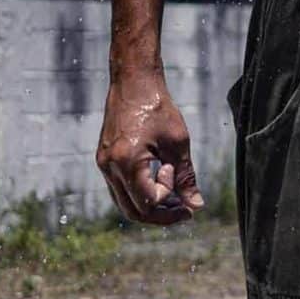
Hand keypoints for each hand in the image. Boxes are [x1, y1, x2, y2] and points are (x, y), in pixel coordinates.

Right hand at [97, 72, 202, 225]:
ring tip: (175, 196)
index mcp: (127, 163)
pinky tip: (160, 181)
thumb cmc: (158, 109)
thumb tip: (196, 206)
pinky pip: (120, 188)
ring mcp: (104, 165)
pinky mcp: (104, 160)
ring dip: (150, 205)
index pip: (147, 203)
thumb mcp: (178, 143)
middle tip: (185, 209)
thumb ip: (186, 177)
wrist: (134, 84)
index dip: (170, 204)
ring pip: (125, 202)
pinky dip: (140, 192)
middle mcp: (109, 168)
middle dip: (161, 215)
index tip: (183, 185)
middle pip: (133, 211)